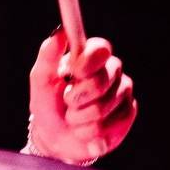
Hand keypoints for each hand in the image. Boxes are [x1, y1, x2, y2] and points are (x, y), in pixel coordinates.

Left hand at [27, 29, 136, 163]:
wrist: (55, 137)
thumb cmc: (48, 104)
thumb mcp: (41, 80)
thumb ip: (48, 55)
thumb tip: (59, 32)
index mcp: (90, 56)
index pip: (101, 49)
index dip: (88, 63)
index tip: (73, 74)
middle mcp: (110, 70)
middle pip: (102, 81)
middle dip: (77, 98)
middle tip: (67, 101)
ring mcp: (122, 91)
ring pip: (104, 107)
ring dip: (80, 118)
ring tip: (73, 117)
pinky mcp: (128, 113)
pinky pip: (113, 123)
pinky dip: (91, 131)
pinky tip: (85, 129)